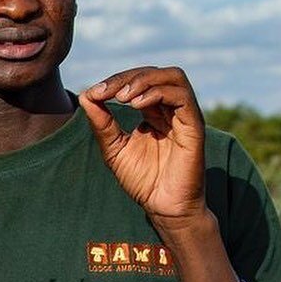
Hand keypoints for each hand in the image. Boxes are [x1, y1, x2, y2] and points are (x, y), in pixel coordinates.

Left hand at [79, 66, 206, 227]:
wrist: (162, 207)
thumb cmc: (142, 181)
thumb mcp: (113, 148)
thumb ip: (102, 123)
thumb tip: (85, 95)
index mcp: (154, 113)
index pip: (138, 82)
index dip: (115, 82)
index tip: (94, 93)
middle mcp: (171, 110)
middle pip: (153, 74)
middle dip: (125, 78)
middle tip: (104, 92)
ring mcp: (185, 116)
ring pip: (172, 77)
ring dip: (143, 81)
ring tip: (121, 97)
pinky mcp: (194, 126)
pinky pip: (182, 97)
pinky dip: (158, 93)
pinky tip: (136, 105)